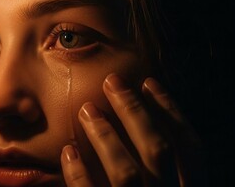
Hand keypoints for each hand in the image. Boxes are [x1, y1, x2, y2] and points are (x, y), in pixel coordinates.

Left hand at [61, 73, 205, 186]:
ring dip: (105, 136)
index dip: (171, 111)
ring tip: (86, 109)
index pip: (190, 148)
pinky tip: (68, 152)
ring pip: (125, 172)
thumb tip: (147, 122)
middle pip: (157, 151)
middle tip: (111, 82)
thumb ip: (166, 166)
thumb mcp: (170, 185)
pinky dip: (78, 172)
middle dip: (134, 112)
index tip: (148, 82)